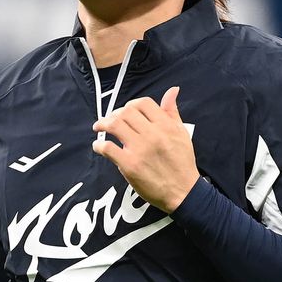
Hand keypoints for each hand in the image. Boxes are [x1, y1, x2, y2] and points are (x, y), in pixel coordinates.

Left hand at [92, 86, 198, 212]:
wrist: (184, 191)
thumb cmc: (183, 163)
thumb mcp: (182, 133)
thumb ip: (172, 112)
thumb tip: (172, 90)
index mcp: (165, 125)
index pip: (143, 103)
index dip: (130, 105)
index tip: (124, 112)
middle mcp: (152, 134)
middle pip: (125, 112)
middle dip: (114, 114)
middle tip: (108, 120)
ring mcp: (140, 149)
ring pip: (114, 125)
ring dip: (102, 124)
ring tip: (98, 127)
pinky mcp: (130, 165)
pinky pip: (108, 148)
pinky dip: (99, 145)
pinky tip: (98, 147)